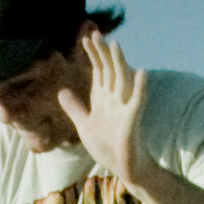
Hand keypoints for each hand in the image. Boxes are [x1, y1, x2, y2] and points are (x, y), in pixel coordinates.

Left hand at [55, 32, 147, 182]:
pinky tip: (142, 72)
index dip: (93, 55)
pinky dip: (140, 87)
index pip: (99, 72)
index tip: (86, 38)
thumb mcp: (85, 125)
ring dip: (119, 63)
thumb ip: (74, 108)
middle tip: (96, 34)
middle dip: (102, 54)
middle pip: (109, 71)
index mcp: (103, 100)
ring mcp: (125, 109)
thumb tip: (61, 91)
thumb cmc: (108, 147)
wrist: (125, 169)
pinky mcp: (133, 121)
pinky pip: (137, 102)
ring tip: (116, 45)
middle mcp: (115, 100)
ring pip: (122, 81)